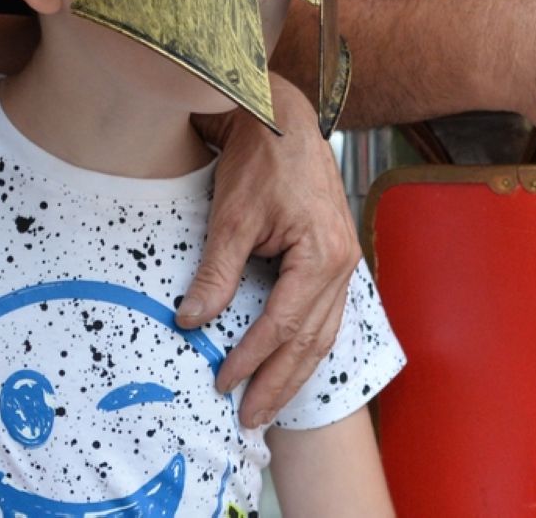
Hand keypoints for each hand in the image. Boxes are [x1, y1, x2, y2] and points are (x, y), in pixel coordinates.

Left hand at [177, 77, 358, 427]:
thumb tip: (191, 320)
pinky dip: (304, 346)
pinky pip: (324, 315)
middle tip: (249, 418)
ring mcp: (344, 262)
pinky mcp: (334, 257)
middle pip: (311, 341)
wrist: (280, 117)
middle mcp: (343, 264)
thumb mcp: (232, 216)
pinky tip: (287, 365)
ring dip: (294, 373)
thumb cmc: (260, 158)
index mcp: (323, 255)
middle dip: (279, 384)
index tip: (223, 383)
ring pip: (323, 334)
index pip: (284, 324)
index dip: (253, 358)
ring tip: (266, 405)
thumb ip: (216, 273)